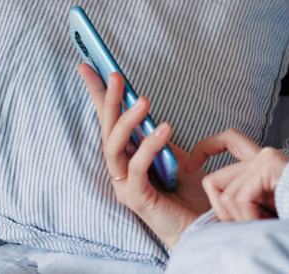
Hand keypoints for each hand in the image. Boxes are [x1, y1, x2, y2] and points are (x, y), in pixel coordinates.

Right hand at [77, 63, 210, 248]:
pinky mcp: (137, 198)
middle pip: (106, 130)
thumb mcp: (172, 154)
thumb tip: (146, 106)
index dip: (97, 93)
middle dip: (108, 100)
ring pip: (113, 148)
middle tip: (116, 75)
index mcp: (126, 155)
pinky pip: (136, 168)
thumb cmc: (186, 191)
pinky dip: (148, 146)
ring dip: (126, 121)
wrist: (199, 224)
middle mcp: (119, 169)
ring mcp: (124, 185)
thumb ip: (157, 135)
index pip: (107, 120)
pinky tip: (164, 129)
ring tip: (143, 100)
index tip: (89, 64)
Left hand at [185, 129, 288, 221]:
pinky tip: (265, 223)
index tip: (190, 166)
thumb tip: (216, 202)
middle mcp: (262, 155)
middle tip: (240, 227)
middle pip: (213, 180)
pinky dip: (247, 218)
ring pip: (225, 195)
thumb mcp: (265, 206)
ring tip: (261, 226)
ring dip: (239, 220)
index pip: (228, 140)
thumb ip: (246, 198)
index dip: (204, 148)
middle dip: (219, 211)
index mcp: (262, 162)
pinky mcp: (267, 166)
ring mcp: (264, 159)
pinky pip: (239, 198)